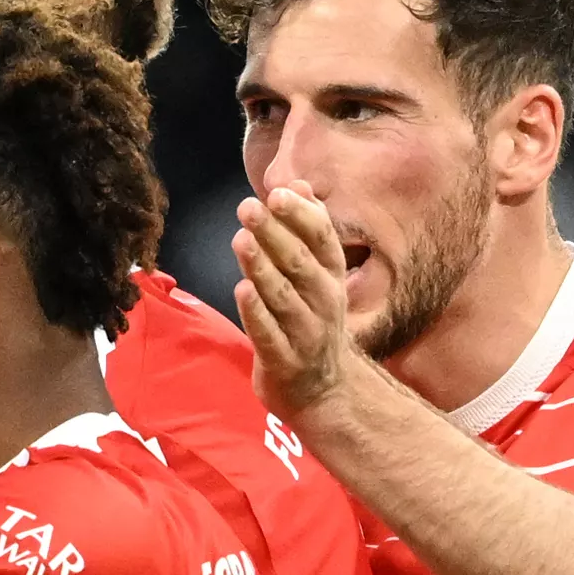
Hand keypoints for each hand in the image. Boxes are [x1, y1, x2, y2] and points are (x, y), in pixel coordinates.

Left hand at [232, 183, 359, 423]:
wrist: (324, 390)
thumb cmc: (312, 320)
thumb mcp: (319, 275)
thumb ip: (307, 231)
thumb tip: (298, 184)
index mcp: (331, 276)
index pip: (321, 239)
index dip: (301, 215)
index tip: (277, 193)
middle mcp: (324, 301)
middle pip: (299, 263)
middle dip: (274, 233)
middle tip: (247, 207)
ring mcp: (306, 333)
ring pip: (283, 295)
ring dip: (261, 267)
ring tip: (241, 240)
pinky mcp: (284, 361)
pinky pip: (268, 334)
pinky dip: (256, 312)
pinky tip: (242, 290)